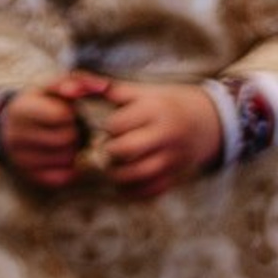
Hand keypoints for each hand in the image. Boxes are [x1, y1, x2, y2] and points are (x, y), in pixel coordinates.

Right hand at [0, 69, 109, 188]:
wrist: (9, 127)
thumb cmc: (39, 104)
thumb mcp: (51, 87)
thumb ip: (76, 82)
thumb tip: (101, 87)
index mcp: (20, 109)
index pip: (62, 115)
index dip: (69, 113)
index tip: (64, 113)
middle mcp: (15, 136)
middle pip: (67, 139)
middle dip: (74, 133)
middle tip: (67, 129)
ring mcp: (20, 160)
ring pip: (67, 159)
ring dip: (73, 151)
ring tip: (63, 142)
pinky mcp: (29, 177)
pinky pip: (63, 177)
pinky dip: (68, 168)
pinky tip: (61, 156)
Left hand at [95, 80, 224, 199]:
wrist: (206, 121)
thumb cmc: (162, 103)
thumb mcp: (140, 91)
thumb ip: (107, 89)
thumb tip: (72, 87)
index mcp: (153, 109)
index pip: (117, 124)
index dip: (103, 128)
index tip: (102, 128)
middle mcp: (165, 134)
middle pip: (125, 150)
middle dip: (108, 152)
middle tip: (102, 150)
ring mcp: (172, 157)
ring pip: (138, 174)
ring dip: (117, 174)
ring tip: (110, 166)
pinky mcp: (176, 175)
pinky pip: (152, 190)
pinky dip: (133, 191)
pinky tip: (123, 183)